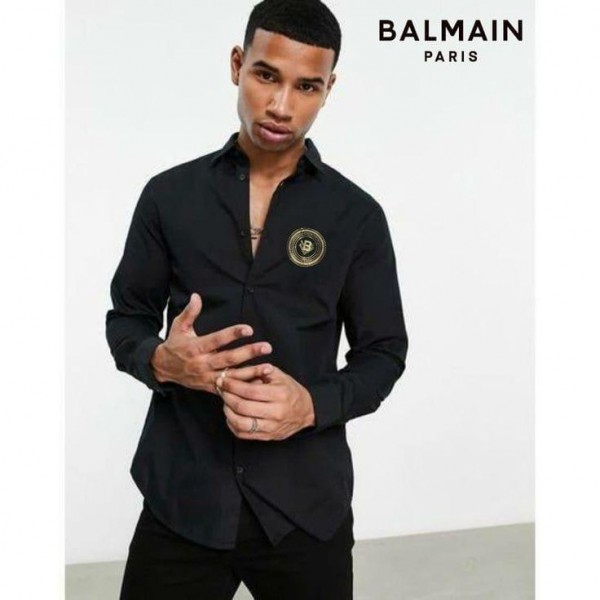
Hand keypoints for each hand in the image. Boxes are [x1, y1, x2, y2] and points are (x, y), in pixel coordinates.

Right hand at [150, 293, 272, 392]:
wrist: (163, 368)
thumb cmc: (175, 344)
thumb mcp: (179, 326)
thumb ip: (189, 312)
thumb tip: (196, 296)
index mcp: (195, 347)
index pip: (217, 340)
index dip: (232, 334)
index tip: (249, 328)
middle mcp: (202, 363)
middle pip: (229, 358)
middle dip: (249, 352)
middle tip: (267, 347)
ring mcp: (207, 377)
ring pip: (232, 376)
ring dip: (252, 372)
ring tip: (269, 368)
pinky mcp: (210, 387)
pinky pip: (229, 389)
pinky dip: (244, 386)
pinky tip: (259, 382)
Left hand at [219, 365, 315, 440]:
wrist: (305, 412)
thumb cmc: (290, 391)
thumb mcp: (280, 376)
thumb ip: (260, 371)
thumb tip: (239, 370)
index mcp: (280, 395)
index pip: (250, 390)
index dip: (233, 385)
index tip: (223, 379)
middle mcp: (276, 413)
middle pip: (243, 407)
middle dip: (227, 396)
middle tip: (221, 389)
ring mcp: (271, 427)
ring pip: (241, 423)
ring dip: (228, 411)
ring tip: (226, 402)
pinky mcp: (267, 437)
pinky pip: (243, 434)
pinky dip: (232, 424)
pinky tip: (231, 414)